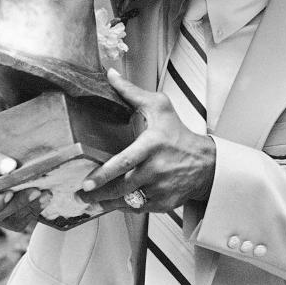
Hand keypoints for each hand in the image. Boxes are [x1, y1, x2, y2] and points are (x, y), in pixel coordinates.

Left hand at [80, 69, 215, 213]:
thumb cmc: (178, 133)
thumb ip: (132, 93)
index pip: (124, 162)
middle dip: (98, 195)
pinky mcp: (163, 204)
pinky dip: (125, 206)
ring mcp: (160, 189)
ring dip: (107, 203)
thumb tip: (111, 75)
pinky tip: (115, 202)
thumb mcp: (159, 107)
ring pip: (126, 201)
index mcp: (152, 145)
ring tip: (92, 201)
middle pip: (121, 187)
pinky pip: (137, 209)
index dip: (103, 175)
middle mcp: (156, 169)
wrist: (205, 163)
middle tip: (81, 196)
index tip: (87, 183)